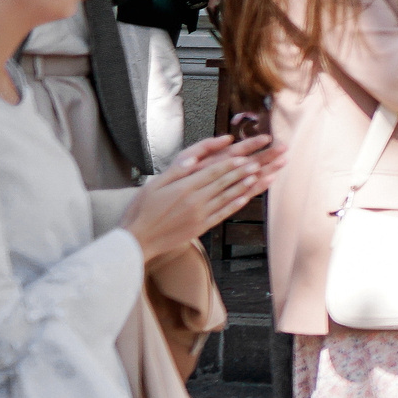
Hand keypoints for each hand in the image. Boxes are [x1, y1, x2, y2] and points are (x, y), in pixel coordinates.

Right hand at [122, 136, 278, 256]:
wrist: (138, 240)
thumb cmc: (142, 210)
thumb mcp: (153, 186)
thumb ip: (175, 172)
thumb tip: (193, 159)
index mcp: (184, 188)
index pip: (212, 173)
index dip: (230, 164)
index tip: (245, 157)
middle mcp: (195, 201)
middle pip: (224, 183)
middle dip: (243, 171)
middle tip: (259, 162)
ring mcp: (200, 215)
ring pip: (227, 197)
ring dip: (245, 186)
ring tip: (259, 176)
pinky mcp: (201, 227)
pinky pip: (222, 214)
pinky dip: (235, 205)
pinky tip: (245, 198)